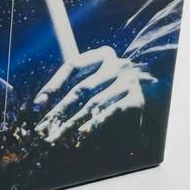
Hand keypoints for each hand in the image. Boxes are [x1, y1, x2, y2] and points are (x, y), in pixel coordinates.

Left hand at [33, 45, 152, 141]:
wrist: (151, 86)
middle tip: (44, 128)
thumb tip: (40, 103)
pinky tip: (82, 134)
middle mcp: (117, 64)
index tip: (38, 104)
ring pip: (94, 103)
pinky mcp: (137, 100)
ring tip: (58, 135)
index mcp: (102, 54)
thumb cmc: (111, 83)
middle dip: (60, 110)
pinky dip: (95, 123)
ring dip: (74, 121)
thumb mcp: (93, 75)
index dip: (54, 83)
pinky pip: (110, 113)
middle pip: (81, 88)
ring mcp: (128, 82)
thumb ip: (69, 83)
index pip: (73, 66)